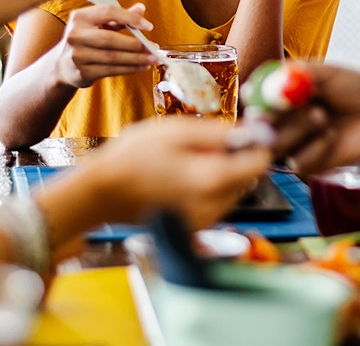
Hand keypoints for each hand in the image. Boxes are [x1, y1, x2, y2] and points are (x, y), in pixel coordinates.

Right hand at [50, 2, 156, 88]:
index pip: (108, 12)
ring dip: (136, 59)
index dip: (131, 18)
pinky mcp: (81, 72)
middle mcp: (75, 34)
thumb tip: (141, 8)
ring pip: (113, 57)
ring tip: (152, 59)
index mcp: (80, 16)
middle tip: (153, 47)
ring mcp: (77, 55)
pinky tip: (141, 66)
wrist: (61, 65)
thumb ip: (119, 16)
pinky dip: (129, 69)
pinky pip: (111, 70)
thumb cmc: (86, 39)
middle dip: (136, 44)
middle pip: (111, 38)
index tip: (148, 26)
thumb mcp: (99, 24)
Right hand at [87, 118, 271, 229]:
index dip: (254, 144)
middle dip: (233, 159)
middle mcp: (214, 207)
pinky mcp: (192, 228)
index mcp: (213, 180)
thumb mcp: (177, 130)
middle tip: (201, 146)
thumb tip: (252, 133)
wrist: (101, 192)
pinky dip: (206, 189)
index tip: (240, 133)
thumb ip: (219, 133)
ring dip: (220, 174)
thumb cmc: (133, 156)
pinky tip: (179, 179)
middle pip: (246, 178)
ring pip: (231, 192)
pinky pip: (215, 204)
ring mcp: (203, 222)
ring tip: (184, 162)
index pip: (259, 163)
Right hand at [253, 63, 359, 176]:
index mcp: (280, 94)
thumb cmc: (354, 89)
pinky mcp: (307, 164)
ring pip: (275, 146)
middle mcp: (281, 120)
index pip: (253, 100)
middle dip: (274, 118)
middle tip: (292, 108)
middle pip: (257, 127)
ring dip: (298, 129)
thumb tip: (270, 80)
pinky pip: (298, 162)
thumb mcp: (326, 73)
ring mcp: (292, 144)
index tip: (259, 98)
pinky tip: (331, 136)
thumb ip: (299, 73)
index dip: (254, 101)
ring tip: (321, 116)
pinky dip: (316, 148)